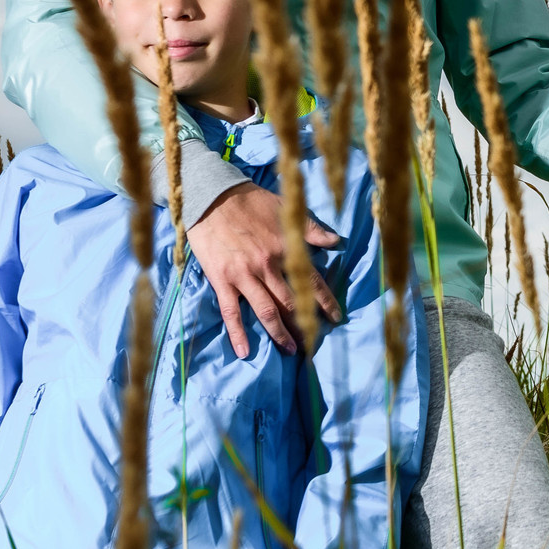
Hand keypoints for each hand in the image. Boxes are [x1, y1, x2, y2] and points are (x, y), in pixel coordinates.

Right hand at [187, 183, 343, 358]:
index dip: (326, 301)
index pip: (311, 281)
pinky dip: (238, 333)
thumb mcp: (285, 208)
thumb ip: (311, 228)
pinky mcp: (222, 280)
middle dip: (305, 324)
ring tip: (291, 350)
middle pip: (291, 301)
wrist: (211, 197)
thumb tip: (337, 241)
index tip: (336, 318)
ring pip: (266, 311)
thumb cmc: (250, 201)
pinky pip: (231, 312)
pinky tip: (244, 352)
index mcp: (286, 249)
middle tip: (314, 342)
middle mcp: (268, 266)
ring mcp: (244, 275)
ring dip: (280, 333)